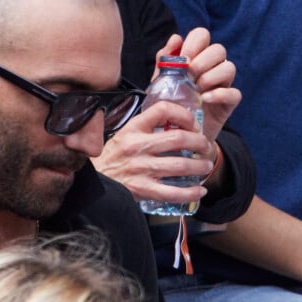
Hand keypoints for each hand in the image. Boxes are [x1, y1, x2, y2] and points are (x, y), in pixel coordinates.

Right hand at [94, 101, 212, 203]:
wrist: (95, 180)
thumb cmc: (112, 156)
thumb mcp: (125, 133)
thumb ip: (146, 126)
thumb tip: (176, 122)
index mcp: (133, 128)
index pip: (163, 110)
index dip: (183, 115)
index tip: (192, 124)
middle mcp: (137, 146)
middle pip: (179, 138)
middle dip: (200, 142)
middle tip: (206, 146)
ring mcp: (141, 168)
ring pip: (180, 165)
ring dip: (200, 166)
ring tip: (206, 166)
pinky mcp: (143, 189)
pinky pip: (173, 192)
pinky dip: (191, 192)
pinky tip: (200, 190)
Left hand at [158, 28, 240, 141]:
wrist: (177, 131)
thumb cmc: (170, 100)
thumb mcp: (162, 79)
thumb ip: (165, 59)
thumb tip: (176, 38)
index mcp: (196, 56)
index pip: (202, 35)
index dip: (194, 43)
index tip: (183, 58)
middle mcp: (213, 66)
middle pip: (218, 49)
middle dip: (202, 61)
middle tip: (189, 76)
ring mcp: (223, 84)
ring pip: (229, 67)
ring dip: (211, 76)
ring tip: (196, 88)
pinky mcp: (229, 103)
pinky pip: (234, 93)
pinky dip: (219, 94)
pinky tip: (204, 99)